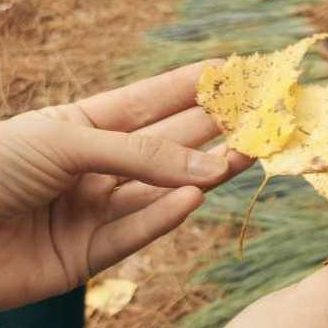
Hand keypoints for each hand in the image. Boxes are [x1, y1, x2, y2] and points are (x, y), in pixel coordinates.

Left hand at [0, 62, 251, 309]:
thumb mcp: (64, 143)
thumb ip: (142, 155)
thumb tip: (213, 168)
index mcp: (79, 126)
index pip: (150, 101)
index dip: (192, 85)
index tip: (237, 70)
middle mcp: (91, 168)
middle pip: (165, 145)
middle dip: (212, 128)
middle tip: (262, 115)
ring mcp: (89, 213)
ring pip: (159, 192)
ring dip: (202, 173)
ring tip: (245, 154)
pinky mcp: (84, 258)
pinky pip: (133, 235)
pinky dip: (165, 218)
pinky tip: (198, 197)